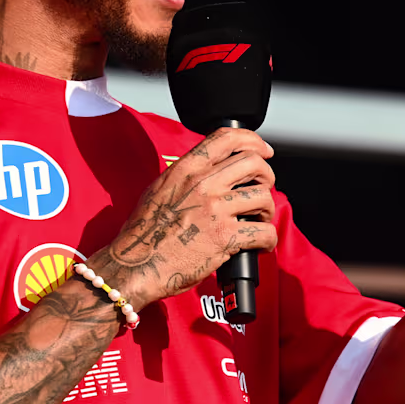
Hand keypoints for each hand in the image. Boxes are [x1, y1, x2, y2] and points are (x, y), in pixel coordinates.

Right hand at [94, 127, 277, 305]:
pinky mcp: (225, 237)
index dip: (253, 141)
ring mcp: (215, 210)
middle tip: (262, 190)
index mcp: (186, 169)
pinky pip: (264, 231)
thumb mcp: (158, 189)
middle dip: (267, 177)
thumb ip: (185, 175)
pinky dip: (268, 239)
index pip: (227, 138)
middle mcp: (203, 184)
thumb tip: (209, 170)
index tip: (264, 151)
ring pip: (263, 196)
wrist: (135, 265)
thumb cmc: (143, 233)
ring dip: (267, 210)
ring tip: (259, 220)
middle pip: (254, 164)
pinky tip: (261, 245)